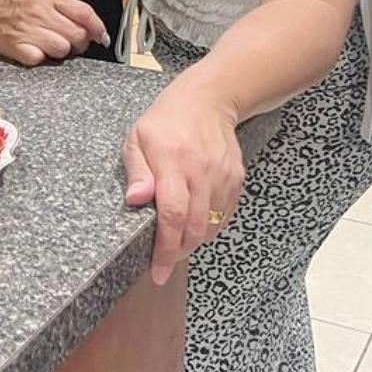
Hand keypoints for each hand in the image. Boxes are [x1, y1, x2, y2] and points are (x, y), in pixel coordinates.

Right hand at [0, 0, 109, 65]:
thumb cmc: (19, 5)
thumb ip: (71, 9)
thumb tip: (96, 29)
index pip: (84, 13)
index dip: (97, 27)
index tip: (101, 37)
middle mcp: (40, 12)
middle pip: (77, 35)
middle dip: (79, 42)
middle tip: (71, 42)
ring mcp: (28, 30)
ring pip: (62, 49)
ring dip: (61, 51)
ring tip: (51, 45)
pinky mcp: (17, 47)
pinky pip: (40, 59)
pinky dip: (41, 58)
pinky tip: (35, 50)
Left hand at [123, 81, 245, 285]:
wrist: (207, 100)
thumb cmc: (166, 121)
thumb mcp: (138, 139)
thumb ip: (137, 172)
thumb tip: (135, 201)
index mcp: (173, 161)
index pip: (172, 215)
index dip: (166, 249)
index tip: (158, 271)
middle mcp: (201, 170)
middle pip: (195, 227)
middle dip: (179, 252)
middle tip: (165, 259)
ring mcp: (223, 175)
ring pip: (212, 225)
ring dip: (194, 240)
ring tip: (178, 238)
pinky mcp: (236, 179)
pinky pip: (225, 215)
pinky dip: (210, 226)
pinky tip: (196, 221)